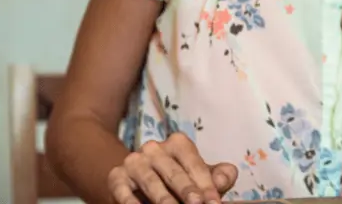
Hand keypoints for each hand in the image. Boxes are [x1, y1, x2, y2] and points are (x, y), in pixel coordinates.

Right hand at [107, 132, 236, 203]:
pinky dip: (134, 203)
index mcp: (178, 143)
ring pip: (152, 182)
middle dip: (188, 192)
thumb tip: (225, 178)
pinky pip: (125, 192)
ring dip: (165, 200)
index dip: (207, 185)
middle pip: (175, 173)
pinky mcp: (116, 177)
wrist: (136, 181)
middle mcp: (154, 148)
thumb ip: (216, 176)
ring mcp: (134, 161)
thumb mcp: (197, 175)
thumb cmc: (176, 179)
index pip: (195, 164)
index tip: (214, 202)